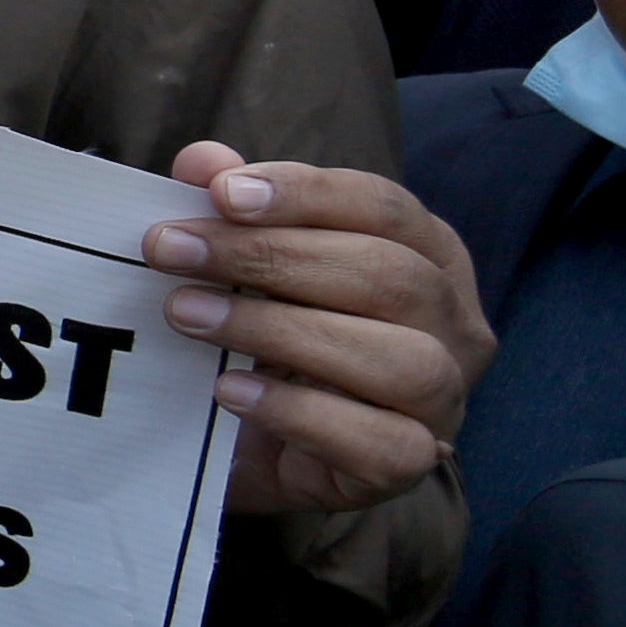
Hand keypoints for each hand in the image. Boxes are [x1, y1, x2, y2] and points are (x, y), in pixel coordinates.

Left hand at [148, 143, 494, 517]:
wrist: (262, 450)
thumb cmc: (271, 343)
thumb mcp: (248, 273)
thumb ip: (235, 213)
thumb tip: (203, 160)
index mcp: (429, 256)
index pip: (384, 207)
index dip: (306, 194)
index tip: (221, 193)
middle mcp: (455, 325)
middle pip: (387, 276)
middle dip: (270, 256)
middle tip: (170, 251)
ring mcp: (444, 400)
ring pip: (399, 358)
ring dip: (281, 330)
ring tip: (188, 316)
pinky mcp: (412, 465)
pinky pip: (381, 443)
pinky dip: (300, 413)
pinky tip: (230, 390)